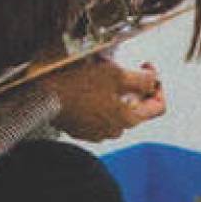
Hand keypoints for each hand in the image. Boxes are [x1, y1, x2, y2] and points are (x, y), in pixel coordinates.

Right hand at [44, 59, 165, 141]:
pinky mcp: (81, 129)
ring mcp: (97, 132)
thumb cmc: (76, 84)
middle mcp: (115, 130)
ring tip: (102, 76)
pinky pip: (97, 114)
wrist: (42, 93)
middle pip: (137, 109)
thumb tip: (154, 79)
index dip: (158, 86)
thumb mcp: (116, 74)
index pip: (159, 107)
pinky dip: (98, 101)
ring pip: (116, 111)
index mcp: (128, 119)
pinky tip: (88, 87)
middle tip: (124, 69)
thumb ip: (142, 79)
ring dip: (115, 94)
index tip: (147, 70)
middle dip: (135, 88)